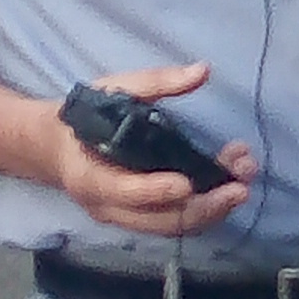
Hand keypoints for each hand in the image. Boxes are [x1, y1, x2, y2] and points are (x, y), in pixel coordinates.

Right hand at [40, 61, 253, 235]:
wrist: (55, 149)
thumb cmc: (84, 116)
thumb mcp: (113, 90)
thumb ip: (156, 82)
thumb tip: (202, 71)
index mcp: (90, 176)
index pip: (124, 190)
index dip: (156, 190)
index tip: (189, 183)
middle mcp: (107, 206)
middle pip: (158, 221)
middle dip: (204, 207)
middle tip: (241, 187)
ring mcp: (125, 217)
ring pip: (172, 227)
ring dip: (213, 209)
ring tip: (244, 180)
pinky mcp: (140, 218)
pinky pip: (175, 222)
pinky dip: (205, 208)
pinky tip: (229, 184)